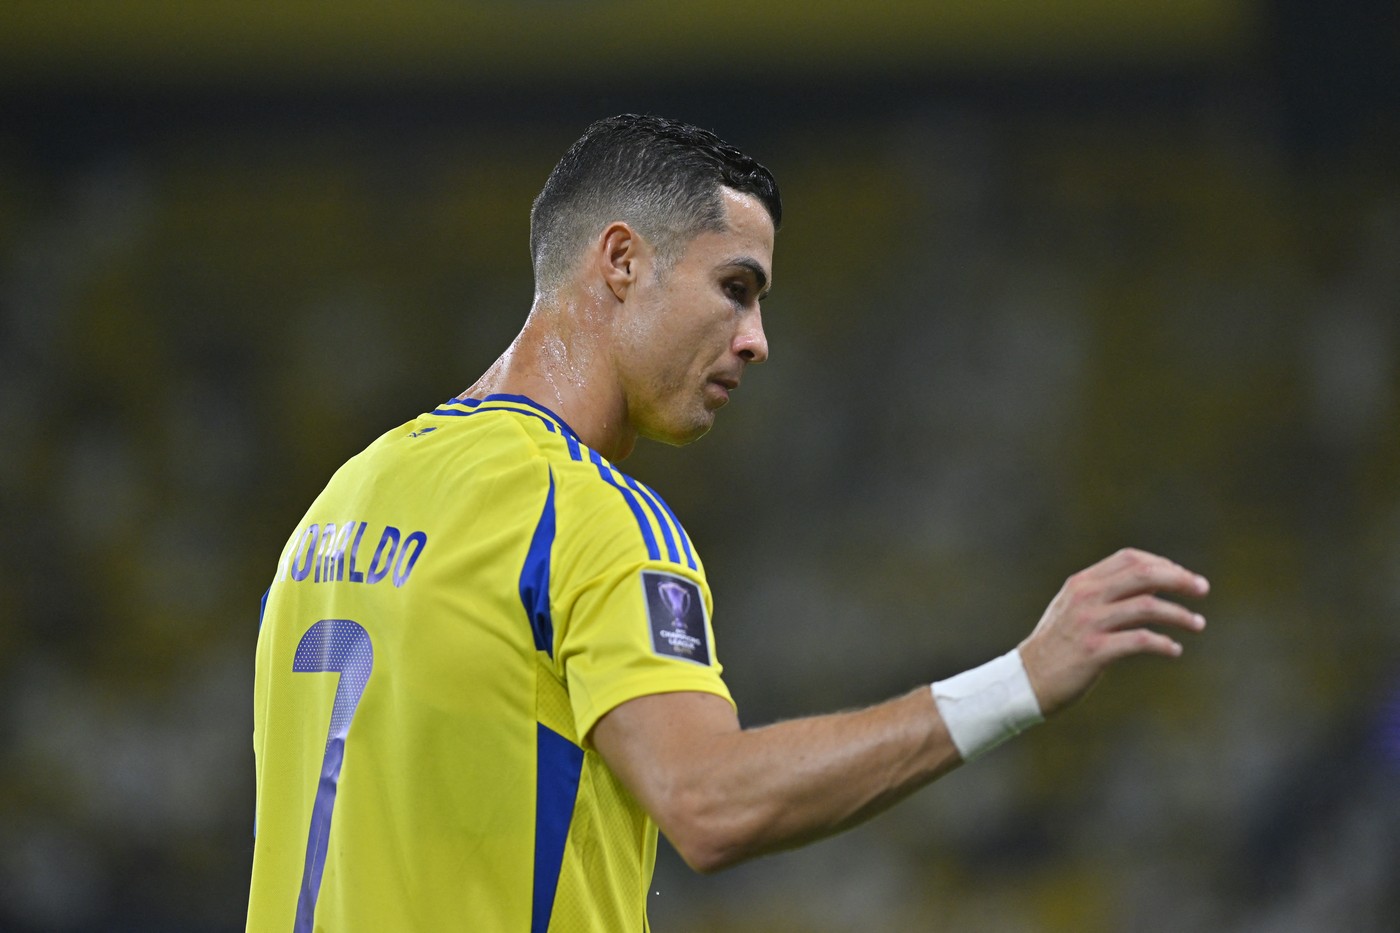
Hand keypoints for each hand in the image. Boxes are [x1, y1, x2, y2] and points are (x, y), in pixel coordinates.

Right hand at [1018, 548, 1207, 716]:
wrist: (1027, 680)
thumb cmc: (1057, 646)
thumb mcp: (1074, 609)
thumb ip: (1105, 594)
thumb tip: (1152, 585)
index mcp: (1082, 583)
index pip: (1130, 559)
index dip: (1162, 564)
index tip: (1184, 577)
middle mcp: (1085, 597)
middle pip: (1143, 575)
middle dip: (1179, 579)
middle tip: (1203, 589)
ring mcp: (1089, 623)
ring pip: (1146, 606)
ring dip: (1179, 614)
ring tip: (1198, 625)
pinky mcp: (1094, 651)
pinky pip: (1139, 641)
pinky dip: (1163, 643)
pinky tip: (1175, 650)